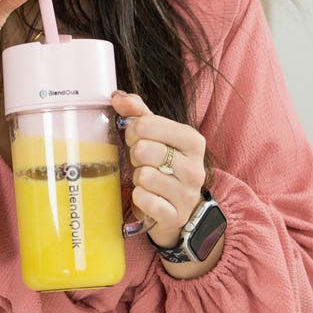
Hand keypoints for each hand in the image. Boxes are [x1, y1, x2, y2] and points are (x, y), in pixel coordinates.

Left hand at [110, 90, 207, 248]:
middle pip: (144, 149)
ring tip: (147, 179)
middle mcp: (195, 167)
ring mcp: (187, 193)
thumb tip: (117, 97)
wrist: (180, 206)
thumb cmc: (166, 164)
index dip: (133, 130)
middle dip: (135, 155)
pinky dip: (140, 198)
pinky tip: (148, 196)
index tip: (136, 138)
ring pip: (144, 176)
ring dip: (138, 177)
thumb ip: (138, 113)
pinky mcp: (176, 215)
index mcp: (192, 140)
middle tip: (142, 161)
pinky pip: (144, 200)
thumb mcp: (157, 135)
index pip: (148, 124)